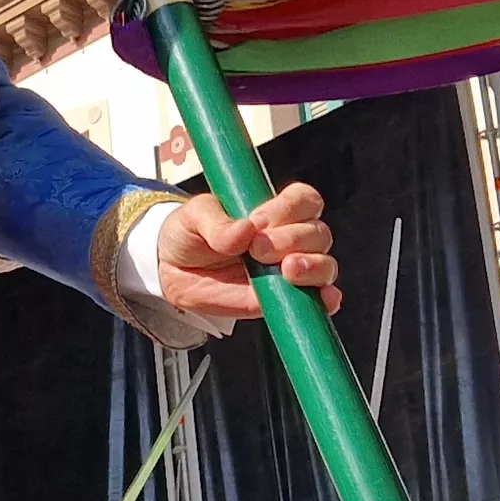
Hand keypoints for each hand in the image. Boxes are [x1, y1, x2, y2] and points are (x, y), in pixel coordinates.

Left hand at [157, 185, 340, 320]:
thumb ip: (216, 222)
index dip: (287, 209)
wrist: (172, 272)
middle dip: (291, 240)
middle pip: (316, 232)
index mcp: (273, 210)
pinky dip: (326, 299)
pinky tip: (323, 299)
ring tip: (286, 270)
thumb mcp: (193, 217)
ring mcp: (291, 269)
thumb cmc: (189, 234)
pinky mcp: (286, 299)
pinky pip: (320, 300)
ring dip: (313, 266)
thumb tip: (244, 231)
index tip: (257, 221)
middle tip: (257, 250)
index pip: (303, 200)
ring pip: (324, 264)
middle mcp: (290, 237)